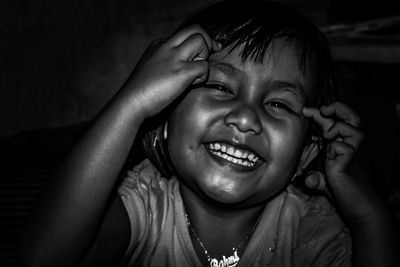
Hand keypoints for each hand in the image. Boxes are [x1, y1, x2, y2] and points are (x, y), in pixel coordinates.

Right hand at [123, 24, 221, 117]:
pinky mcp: (181, 72)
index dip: (195, 45)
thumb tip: (184, 67)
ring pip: (201, 41)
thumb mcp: (152, 68)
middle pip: (195, 29)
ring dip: (204, 57)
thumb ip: (166, 62)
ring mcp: (174, 58)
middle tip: (208, 56)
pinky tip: (192, 85)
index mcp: (160, 45)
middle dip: (206, 41)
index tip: (202, 54)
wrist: (131, 102)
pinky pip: (204, 66)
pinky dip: (202, 76)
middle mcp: (167, 47)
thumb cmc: (141, 92)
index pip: (184, 36)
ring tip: (195, 74)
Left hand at [302, 103, 380, 223]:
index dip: (323, 113)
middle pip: (352, 117)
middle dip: (337, 108)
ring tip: (326, 136)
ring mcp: (350, 154)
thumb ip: (316, 178)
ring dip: (337, 127)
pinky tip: (329, 158)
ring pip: (353, 129)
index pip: (336, 121)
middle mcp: (348, 147)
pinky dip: (335, 148)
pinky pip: (344, 148)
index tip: (306, 111)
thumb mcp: (324, 183)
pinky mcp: (349, 164)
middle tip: (321, 110)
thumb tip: (309, 179)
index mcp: (340, 146)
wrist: (360, 210)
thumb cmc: (343, 194)